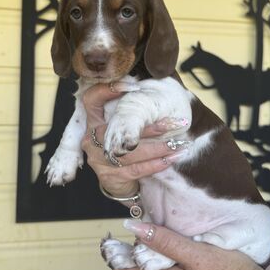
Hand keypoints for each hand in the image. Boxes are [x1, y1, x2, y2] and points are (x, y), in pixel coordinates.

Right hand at [81, 82, 188, 197]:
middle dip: (149, 128)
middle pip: (118, 130)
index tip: (134, 87)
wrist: (118, 182)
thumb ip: (132, 114)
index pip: (91, 99)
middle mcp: (91, 139)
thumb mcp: (123, 129)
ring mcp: (98, 159)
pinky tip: (171, 158)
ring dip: (159, 148)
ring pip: (131, 152)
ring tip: (179, 145)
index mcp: (93, 121)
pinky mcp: (109, 176)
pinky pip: (137, 169)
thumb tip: (162, 94)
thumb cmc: (124, 147)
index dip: (107, 91)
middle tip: (173, 124)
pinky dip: (156, 163)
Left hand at [112, 221, 269, 269]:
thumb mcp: (195, 254)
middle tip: (125, 231)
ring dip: (140, 255)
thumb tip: (135, 228)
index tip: (110, 240)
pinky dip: (155, 259)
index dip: (114, 258)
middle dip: (125, 254)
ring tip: (142, 233)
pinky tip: (162, 245)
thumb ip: (164, 241)